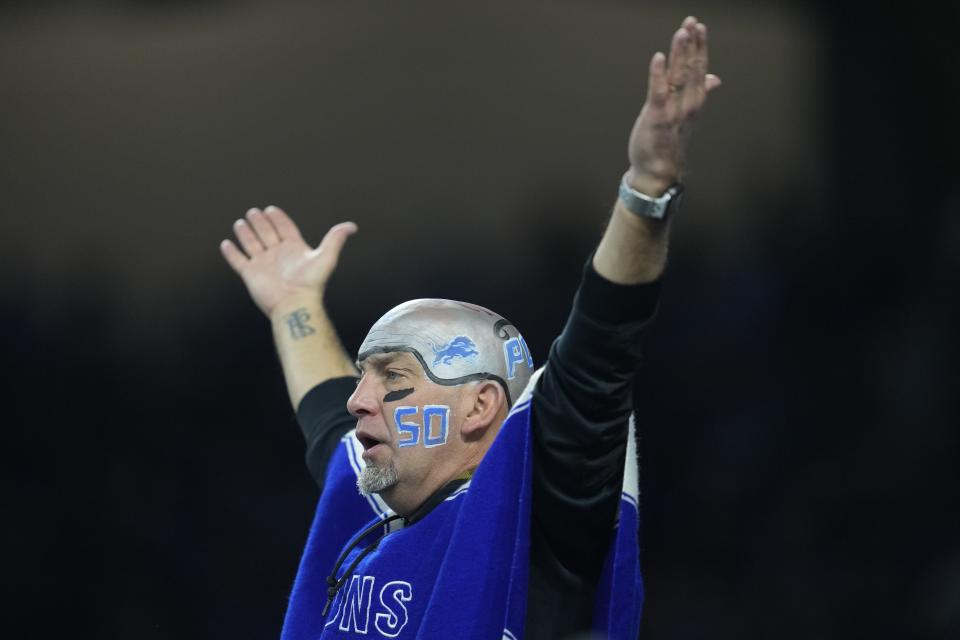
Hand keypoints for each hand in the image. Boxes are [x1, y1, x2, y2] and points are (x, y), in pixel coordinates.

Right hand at [220, 206, 356, 316]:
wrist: (295, 303)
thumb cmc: (311, 283)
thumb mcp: (326, 256)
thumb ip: (335, 239)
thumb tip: (352, 226)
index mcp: (294, 249)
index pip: (284, 228)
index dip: (278, 219)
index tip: (271, 209)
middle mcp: (277, 255)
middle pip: (267, 233)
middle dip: (260, 222)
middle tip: (253, 212)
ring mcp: (263, 264)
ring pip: (251, 244)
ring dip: (246, 234)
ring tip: (240, 223)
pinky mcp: (250, 274)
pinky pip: (238, 261)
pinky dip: (232, 253)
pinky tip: (227, 244)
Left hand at [626, 16, 720, 193]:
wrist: (659, 172)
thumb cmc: (669, 142)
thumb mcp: (687, 116)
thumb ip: (699, 93)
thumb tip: (714, 78)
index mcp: (694, 102)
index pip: (699, 69)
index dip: (700, 47)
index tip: (699, 28)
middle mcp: (687, 105)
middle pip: (691, 69)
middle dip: (692, 45)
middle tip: (692, 23)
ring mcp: (673, 111)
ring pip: (679, 77)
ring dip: (680, 54)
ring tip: (682, 33)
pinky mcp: (656, 118)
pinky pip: (658, 93)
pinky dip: (658, 75)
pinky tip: (659, 58)